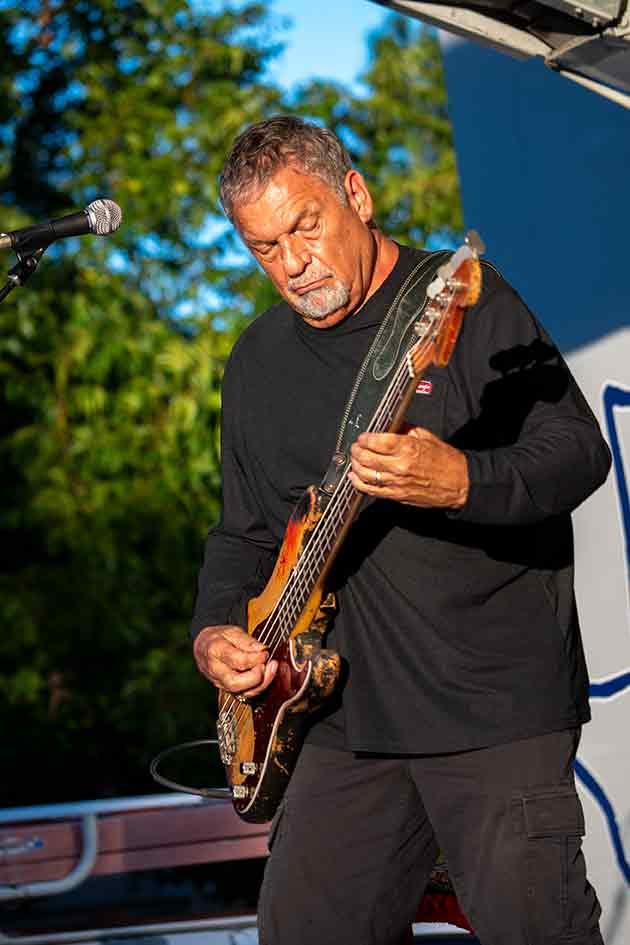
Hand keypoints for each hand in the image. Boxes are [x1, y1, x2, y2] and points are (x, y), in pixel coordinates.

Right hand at [193, 624, 277, 698]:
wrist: (203, 647)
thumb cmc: (218, 638)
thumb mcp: (231, 631)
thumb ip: (247, 641)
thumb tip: (262, 649)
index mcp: (215, 651)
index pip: (236, 660)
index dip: (254, 658)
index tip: (265, 653)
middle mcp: (216, 670)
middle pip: (235, 683)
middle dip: (255, 677)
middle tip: (265, 665)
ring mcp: (220, 682)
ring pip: (241, 692)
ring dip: (260, 684)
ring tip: (271, 669)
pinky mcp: (227, 689)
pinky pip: (244, 694)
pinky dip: (258, 687)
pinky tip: (266, 675)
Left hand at [349, 426, 468, 508]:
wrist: (459, 483)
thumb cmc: (446, 460)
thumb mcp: (426, 436)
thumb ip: (405, 429)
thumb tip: (388, 425)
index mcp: (408, 448)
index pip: (376, 441)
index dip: (364, 438)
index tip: (363, 437)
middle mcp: (400, 466)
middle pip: (366, 457)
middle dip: (356, 450)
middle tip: (356, 447)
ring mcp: (396, 482)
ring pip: (364, 474)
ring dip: (355, 465)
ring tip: (355, 460)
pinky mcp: (396, 495)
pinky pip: (371, 490)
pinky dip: (358, 483)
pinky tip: (355, 477)